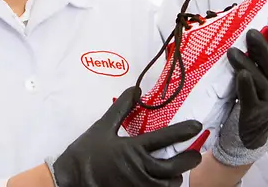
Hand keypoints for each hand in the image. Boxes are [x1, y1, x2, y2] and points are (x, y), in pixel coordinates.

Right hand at [51, 87, 202, 186]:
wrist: (70, 180)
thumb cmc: (86, 153)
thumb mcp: (102, 127)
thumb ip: (122, 109)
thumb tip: (136, 90)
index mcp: (133, 148)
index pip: (166, 138)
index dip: (184, 131)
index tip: (196, 126)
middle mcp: (141, 169)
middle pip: (175, 166)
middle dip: (189, 159)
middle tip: (195, 153)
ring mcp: (139, 186)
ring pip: (169, 184)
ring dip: (177, 176)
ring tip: (178, 169)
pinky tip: (163, 182)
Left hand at [210, 15, 267, 168]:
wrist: (252, 132)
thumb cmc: (256, 97)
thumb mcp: (262, 76)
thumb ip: (260, 57)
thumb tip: (253, 28)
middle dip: (263, 48)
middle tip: (252, 32)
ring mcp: (267, 99)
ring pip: (258, 79)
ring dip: (247, 64)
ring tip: (233, 52)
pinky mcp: (255, 111)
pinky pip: (250, 97)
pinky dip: (245, 86)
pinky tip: (240, 76)